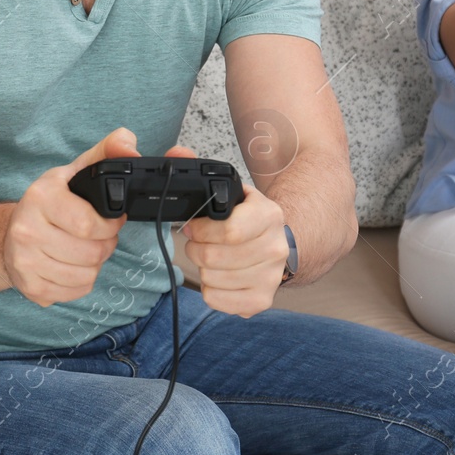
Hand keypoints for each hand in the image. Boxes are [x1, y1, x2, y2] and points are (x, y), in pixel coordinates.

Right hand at [4, 127, 137, 306]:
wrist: (8, 237)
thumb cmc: (49, 202)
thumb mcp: (74, 172)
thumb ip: (106, 153)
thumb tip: (129, 145)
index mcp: (40, 197)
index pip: (88, 224)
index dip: (109, 225)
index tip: (111, 219)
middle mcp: (27, 230)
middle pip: (92, 253)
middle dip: (105, 244)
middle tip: (98, 235)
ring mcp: (26, 262)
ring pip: (87, 275)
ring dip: (94, 264)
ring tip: (84, 248)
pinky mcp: (30, 287)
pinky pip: (76, 291)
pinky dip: (82, 281)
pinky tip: (71, 265)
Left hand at [181, 180, 287, 318]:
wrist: (276, 242)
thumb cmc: (247, 218)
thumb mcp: (231, 191)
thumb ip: (200, 170)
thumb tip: (177, 154)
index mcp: (268, 215)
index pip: (231, 230)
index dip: (202, 230)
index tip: (194, 227)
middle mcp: (275, 248)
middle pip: (215, 258)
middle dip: (196, 249)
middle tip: (198, 243)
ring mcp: (271, 277)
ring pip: (213, 280)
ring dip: (202, 269)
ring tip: (210, 258)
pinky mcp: (262, 300)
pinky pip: (218, 300)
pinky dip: (209, 290)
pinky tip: (218, 277)